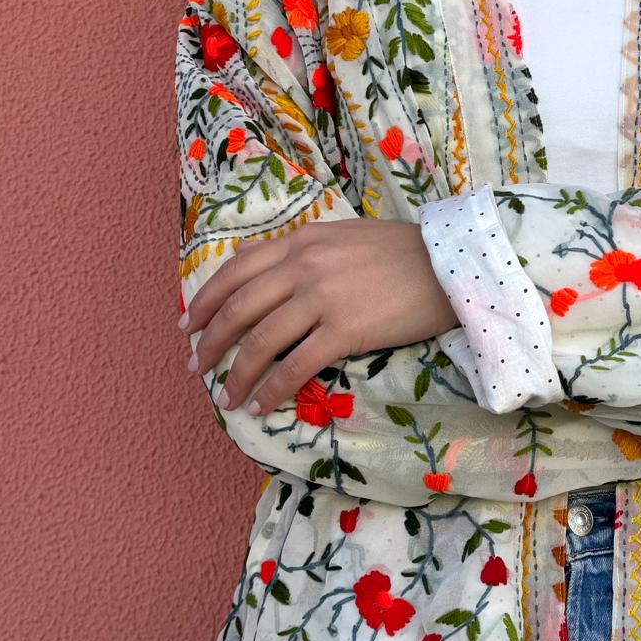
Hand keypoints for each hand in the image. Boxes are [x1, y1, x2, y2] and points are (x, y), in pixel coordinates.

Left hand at [181, 218, 460, 415]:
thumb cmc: (406, 252)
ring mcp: (323, 297)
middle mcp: (304, 265)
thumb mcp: (345, 236)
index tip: (188, 325)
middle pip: (239, 308)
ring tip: (226, 396)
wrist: (452, 265)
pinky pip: (296, 366)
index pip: (237, 270)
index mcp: (303, 240)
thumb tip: (252, 261)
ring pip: (261, 341)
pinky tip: (261, 405)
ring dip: (236, 373)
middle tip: (195, 366)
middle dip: (209, 342)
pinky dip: (272, 389)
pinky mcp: (345, 330)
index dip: (206, 300)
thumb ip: (301, 249)